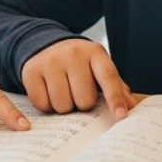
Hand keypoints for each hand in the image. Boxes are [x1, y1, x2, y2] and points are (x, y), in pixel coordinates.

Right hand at [21, 39, 135, 120]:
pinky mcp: (31, 71)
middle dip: (83, 104)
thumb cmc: (79, 62)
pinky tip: (48, 91)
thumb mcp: (97, 66)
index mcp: (94, 52)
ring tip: (63, 91)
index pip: (108, 77)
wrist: (45, 44)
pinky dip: (47, 105)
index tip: (121, 117)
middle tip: (78, 92)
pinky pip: (43, 105)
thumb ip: (115, 85)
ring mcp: (50, 61)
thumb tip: (130, 106)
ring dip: (65, 106)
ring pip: (63, 106)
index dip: (115, 98)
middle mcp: (72, 54)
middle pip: (84, 100)